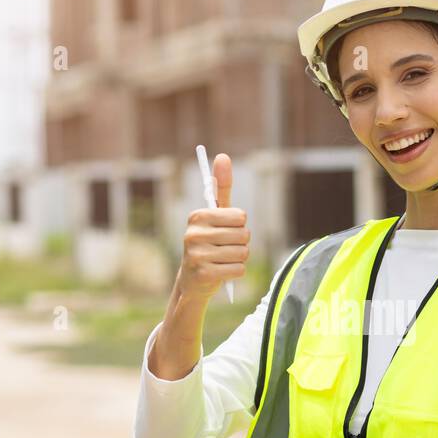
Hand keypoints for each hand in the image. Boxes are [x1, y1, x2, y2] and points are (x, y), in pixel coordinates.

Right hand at [177, 152, 248, 301]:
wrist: (193, 281)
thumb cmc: (209, 242)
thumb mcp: (214, 215)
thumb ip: (220, 188)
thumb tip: (223, 156)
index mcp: (198, 216)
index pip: (240, 216)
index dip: (239, 225)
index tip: (226, 230)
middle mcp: (194, 233)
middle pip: (244, 235)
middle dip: (242, 243)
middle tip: (226, 248)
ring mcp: (197, 255)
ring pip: (243, 253)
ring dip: (239, 258)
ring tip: (224, 260)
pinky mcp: (204, 274)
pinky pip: (239, 270)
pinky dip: (237, 272)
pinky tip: (223, 272)